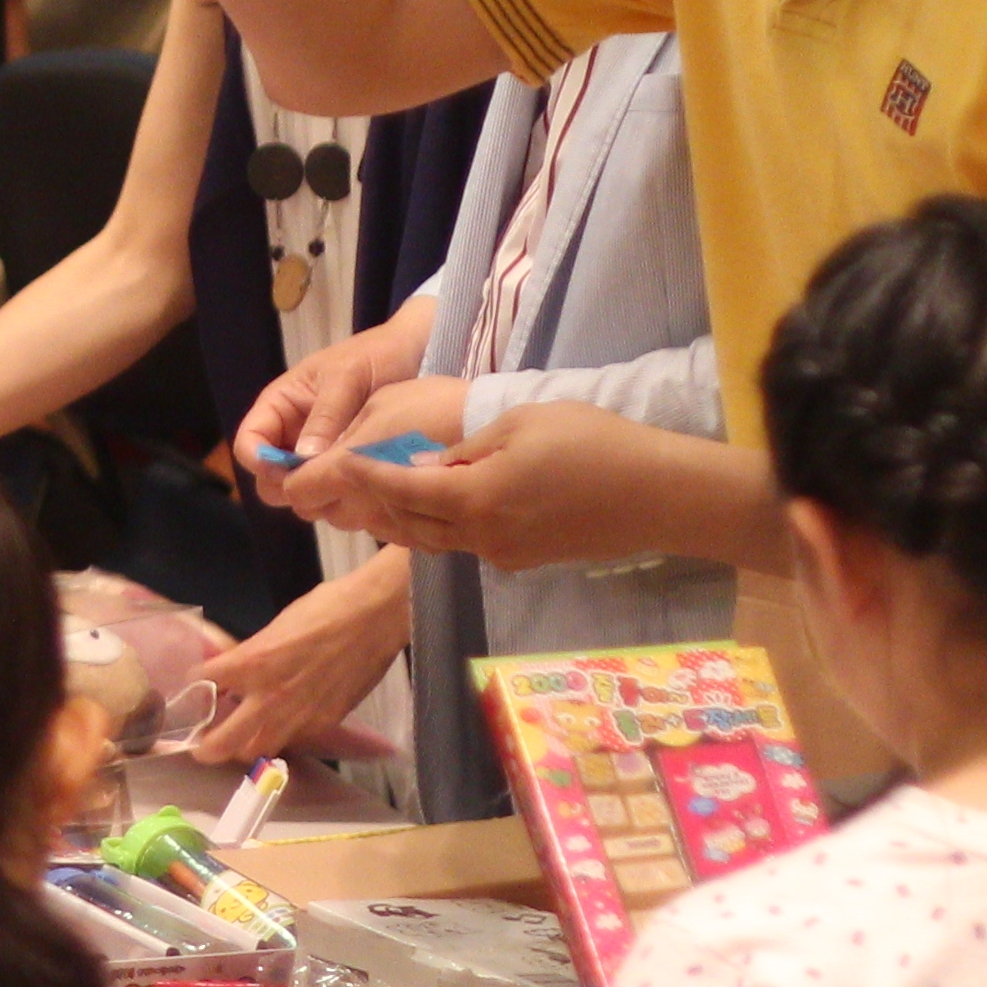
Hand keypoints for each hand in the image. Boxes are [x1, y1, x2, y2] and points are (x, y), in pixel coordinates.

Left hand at [186, 554, 411, 762]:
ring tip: (240, 741)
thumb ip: (253, 654)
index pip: (205, 681)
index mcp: (251, 664)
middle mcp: (269, 698)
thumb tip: (240, 668)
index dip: (194, 683)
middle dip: (207, 750)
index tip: (192, 685)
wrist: (373, 618)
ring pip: (258, 751)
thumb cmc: (325, 609)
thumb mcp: (276, 627)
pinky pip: (293, 740)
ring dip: (245, 748)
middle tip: (201, 748)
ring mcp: (297, 717)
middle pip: (224, 743)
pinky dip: (281, 737)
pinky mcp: (324, 724)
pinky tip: (280, 726)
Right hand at [240, 340, 453, 503]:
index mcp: (280, 405)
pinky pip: (328, 492)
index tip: (290, 475)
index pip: (248, 443)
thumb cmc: (375, 356)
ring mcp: (316, 453)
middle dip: (289, 487)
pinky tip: (364, 493)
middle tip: (324, 489)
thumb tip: (304, 459)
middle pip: (268, 477)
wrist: (413, 353)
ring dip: (317, 497)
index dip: (260, 463)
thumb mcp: (348, 378)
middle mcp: (292, 433)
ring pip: (298, 490)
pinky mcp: (342, 466)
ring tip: (349, 491)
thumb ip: (326, 416)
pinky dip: (339, 498)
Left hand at [284, 397, 705, 568]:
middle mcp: (481, 537)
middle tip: (340, 485)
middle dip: (373, 504)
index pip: (400, 489)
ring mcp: (504, 555)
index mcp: (474, 499)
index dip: (363, 476)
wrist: (657, 495)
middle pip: (410, 525)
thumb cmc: (592, 445)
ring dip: (404, 519)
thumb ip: (466, 449)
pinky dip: (441, 526)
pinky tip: (437, 506)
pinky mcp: (525, 560)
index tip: (329, 464)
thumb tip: (431, 464)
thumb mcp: (520, 426)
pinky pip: (467, 544)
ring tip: (375, 496)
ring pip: (437, 539)